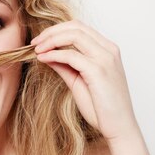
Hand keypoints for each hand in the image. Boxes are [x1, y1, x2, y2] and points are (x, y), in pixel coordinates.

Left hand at [31, 19, 138, 141]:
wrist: (119, 128)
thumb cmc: (102, 109)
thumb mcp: (79, 82)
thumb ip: (65, 66)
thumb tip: (47, 54)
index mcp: (107, 50)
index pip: (80, 28)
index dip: (57, 30)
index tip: (40, 41)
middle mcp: (109, 50)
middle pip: (76, 27)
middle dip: (51, 31)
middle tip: (34, 43)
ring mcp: (105, 59)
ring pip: (74, 35)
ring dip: (51, 40)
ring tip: (37, 49)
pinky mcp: (98, 71)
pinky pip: (71, 55)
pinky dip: (54, 54)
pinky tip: (43, 59)